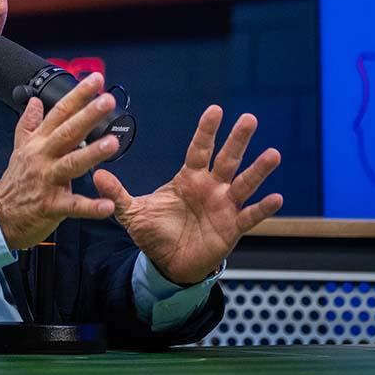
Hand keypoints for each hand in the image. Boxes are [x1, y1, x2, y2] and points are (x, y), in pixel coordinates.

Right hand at [0, 73, 119, 249]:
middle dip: (87, 116)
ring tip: (112, 143)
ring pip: (71, 164)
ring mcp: (47, 181)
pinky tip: (107, 205)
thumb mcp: (19, 147)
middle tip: (106, 101)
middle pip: (67, 132)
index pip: (59, 112)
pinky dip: (90, 206)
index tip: (95, 80)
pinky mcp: (51, 205)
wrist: (1, 214)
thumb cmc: (16, 180)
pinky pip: (73, 206)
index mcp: (39, 142)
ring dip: (92, 154)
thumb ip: (29, 123)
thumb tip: (35, 101)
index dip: (78, 95)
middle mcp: (43, 157)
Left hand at [93, 106, 282, 284]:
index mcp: (189, 178)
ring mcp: (224, 206)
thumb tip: (97, 174)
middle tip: (249, 119)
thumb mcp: (133, 213)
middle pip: (227, 159)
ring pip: (244, 183)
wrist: (168, 264)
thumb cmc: (155, 233)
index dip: (206, 131)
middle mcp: (211, 187)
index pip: (199, 149)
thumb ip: (118, 194)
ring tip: (272, 154)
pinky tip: (276, 198)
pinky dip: (263, 208)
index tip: (215, 110)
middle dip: (237, 140)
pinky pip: (250, 216)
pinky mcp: (232, 228)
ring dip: (258, 170)